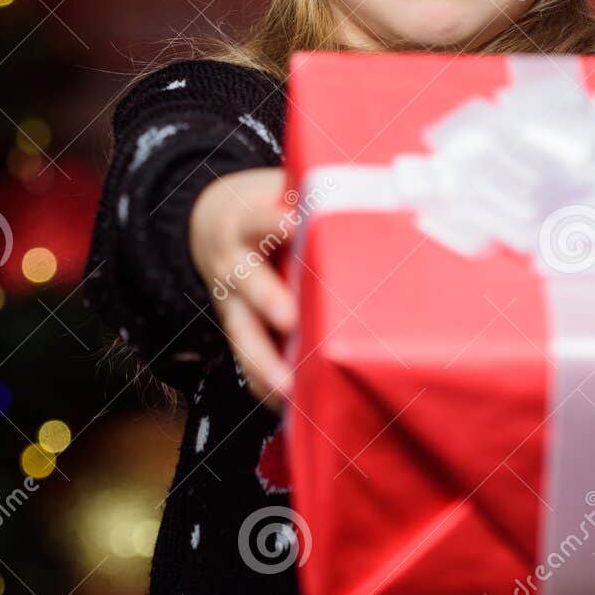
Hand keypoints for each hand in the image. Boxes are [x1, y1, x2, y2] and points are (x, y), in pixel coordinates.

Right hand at [188, 167, 296, 411]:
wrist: (212, 225)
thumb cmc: (265, 208)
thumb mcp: (279, 188)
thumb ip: (312, 191)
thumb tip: (382, 183)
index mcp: (246, 223)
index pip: (256, 218)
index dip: (273, 221)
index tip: (294, 221)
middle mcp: (233, 265)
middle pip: (246, 282)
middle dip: (268, 300)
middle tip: (292, 317)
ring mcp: (232, 304)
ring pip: (243, 335)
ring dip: (266, 363)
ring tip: (290, 390)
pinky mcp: (240, 332)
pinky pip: (248, 365)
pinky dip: (268, 388)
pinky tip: (293, 410)